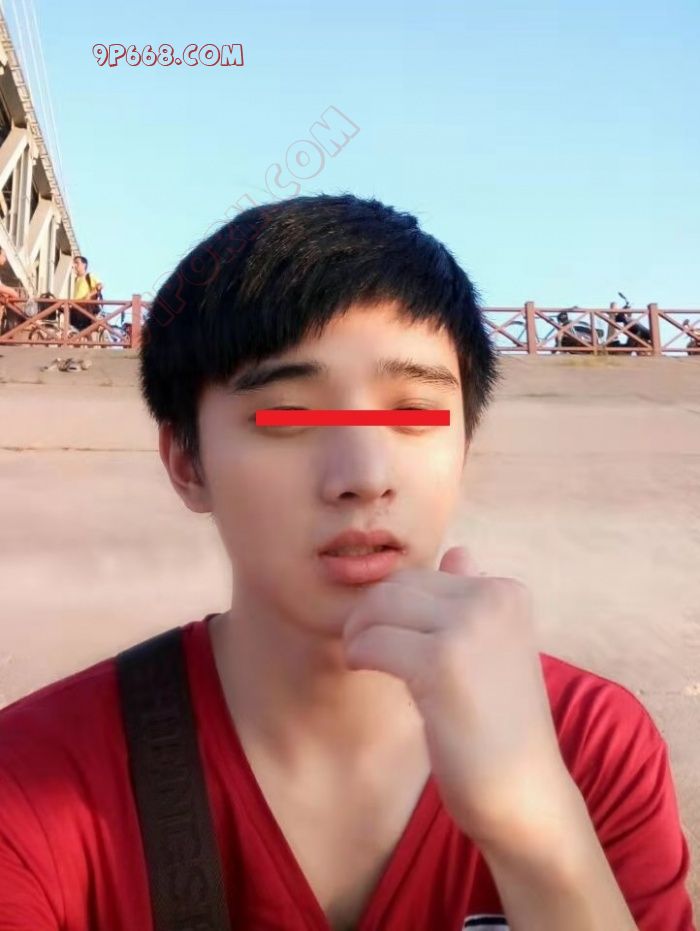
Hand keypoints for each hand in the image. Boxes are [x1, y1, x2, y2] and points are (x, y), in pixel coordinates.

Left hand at [342, 546, 575, 849]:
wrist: (524, 792)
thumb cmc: (501, 723)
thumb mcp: (496, 648)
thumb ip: (472, 598)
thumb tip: (459, 552)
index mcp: (507, 591)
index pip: (423, 575)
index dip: (394, 606)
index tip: (387, 636)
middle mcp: (493, 598)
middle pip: (398, 584)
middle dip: (369, 613)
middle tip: (362, 647)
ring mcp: (469, 627)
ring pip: (381, 606)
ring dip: (358, 631)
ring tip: (360, 658)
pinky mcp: (441, 663)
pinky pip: (373, 642)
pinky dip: (358, 654)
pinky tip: (362, 670)